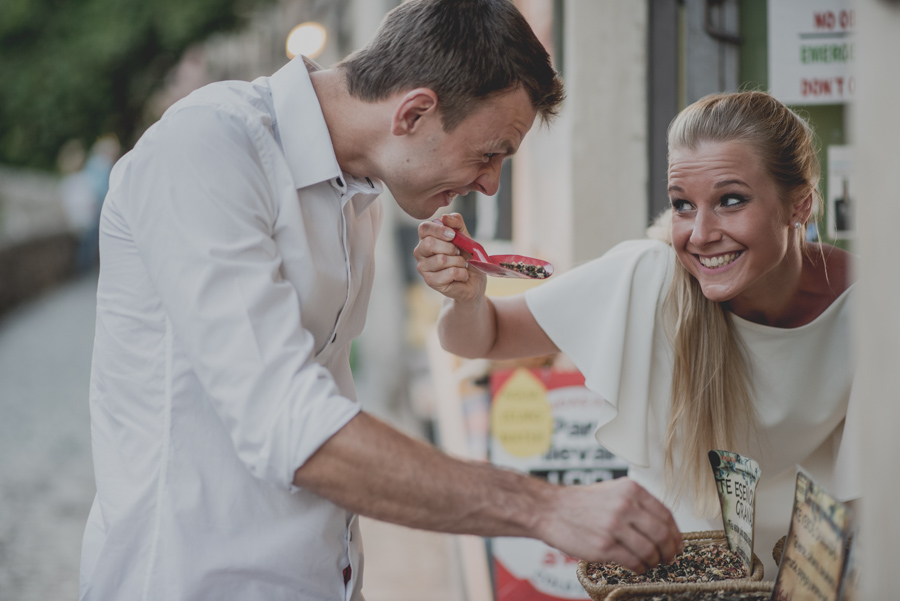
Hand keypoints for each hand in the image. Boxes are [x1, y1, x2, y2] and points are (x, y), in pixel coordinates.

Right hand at [414, 213, 486, 302]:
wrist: (474, 280)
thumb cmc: (467, 257)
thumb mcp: (465, 236)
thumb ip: (456, 223)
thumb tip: (445, 217)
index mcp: (426, 238)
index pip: (424, 228)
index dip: (439, 229)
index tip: (453, 235)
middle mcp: (421, 252)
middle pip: (429, 243)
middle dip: (451, 248)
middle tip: (458, 253)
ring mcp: (423, 268)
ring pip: (441, 259)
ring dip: (459, 262)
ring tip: (462, 265)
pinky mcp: (431, 282)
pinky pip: (449, 273)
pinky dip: (462, 273)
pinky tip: (462, 275)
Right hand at [538, 478, 683, 572]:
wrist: (549, 509)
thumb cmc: (580, 503)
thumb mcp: (612, 491)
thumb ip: (637, 503)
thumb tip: (662, 526)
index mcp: (630, 490)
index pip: (665, 514)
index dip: (675, 533)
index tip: (676, 543)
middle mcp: (625, 505)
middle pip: (662, 534)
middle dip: (670, 550)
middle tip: (669, 558)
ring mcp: (614, 526)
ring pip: (650, 550)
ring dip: (654, 561)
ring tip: (650, 563)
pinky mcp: (604, 546)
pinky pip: (634, 562)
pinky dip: (640, 568)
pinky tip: (636, 567)